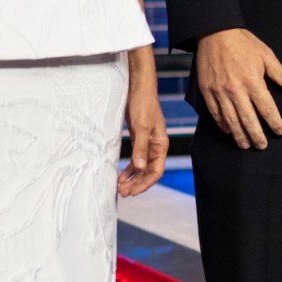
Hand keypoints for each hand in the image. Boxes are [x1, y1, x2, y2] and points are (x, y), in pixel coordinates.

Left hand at [119, 53, 169, 196]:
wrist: (139, 88)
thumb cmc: (143, 104)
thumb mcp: (141, 126)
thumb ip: (140, 148)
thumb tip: (138, 168)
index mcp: (161, 145)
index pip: (156, 172)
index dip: (145, 184)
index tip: (132, 192)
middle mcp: (156, 147)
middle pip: (149, 172)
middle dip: (137, 184)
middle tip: (123, 193)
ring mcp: (148, 144)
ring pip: (142, 168)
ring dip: (132, 178)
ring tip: (120, 187)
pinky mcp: (139, 139)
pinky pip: (136, 159)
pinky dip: (129, 169)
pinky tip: (121, 175)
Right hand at [194, 27, 281, 150]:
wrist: (214, 32)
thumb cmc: (243, 42)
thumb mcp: (266, 54)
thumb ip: (280, 73)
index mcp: (253, 81)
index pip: (266, 108)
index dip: (274, 122)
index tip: (280, 131)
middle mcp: (235, 90)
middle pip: (248, 120)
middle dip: (256, 136)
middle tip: (262, 146)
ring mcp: (219, 92)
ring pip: (230, 120)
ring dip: (239, 135)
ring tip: (246, 145)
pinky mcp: (207, 91)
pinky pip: (215, 113)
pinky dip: (222, 124)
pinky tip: (229, 131)